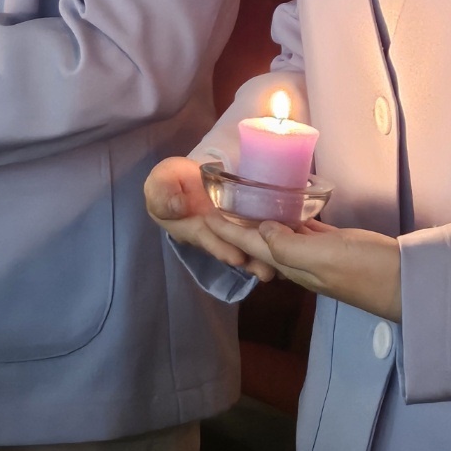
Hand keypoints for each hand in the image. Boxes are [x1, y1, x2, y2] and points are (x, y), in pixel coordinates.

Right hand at [144, 157, 277, 282]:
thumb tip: (177, 207)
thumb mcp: (160, 184)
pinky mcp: (240, 220)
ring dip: (262, 256)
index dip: (220, 247)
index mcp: (190, 228)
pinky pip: (256, 230)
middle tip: (267, 271)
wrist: (180, 179)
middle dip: (249, 260)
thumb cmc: (168, 182)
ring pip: (246, 245)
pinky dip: (272, 238)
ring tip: (281, 267)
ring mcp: (227, 230)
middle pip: (231, 249)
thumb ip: (164, 194)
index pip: (206, 239)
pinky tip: (290, 243)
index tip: (236, 258)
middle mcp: (211, 234)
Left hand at [205, 214, 402, 320]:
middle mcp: (299, 260)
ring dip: (259, 219)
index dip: (227, 230)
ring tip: (243, 200)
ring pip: (278, 233)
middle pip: (259, 239)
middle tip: (218, 203)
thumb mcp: (324, 258)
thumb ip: (290, 246)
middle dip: (236, 225)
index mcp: (292, 264)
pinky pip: (302, 229)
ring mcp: (316, 253)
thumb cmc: (365, 270)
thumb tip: (261, 228)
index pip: (250, 244)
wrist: (403, 283)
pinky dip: (289, 217)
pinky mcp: (333, 244)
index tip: (204, 213)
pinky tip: (285, 206)